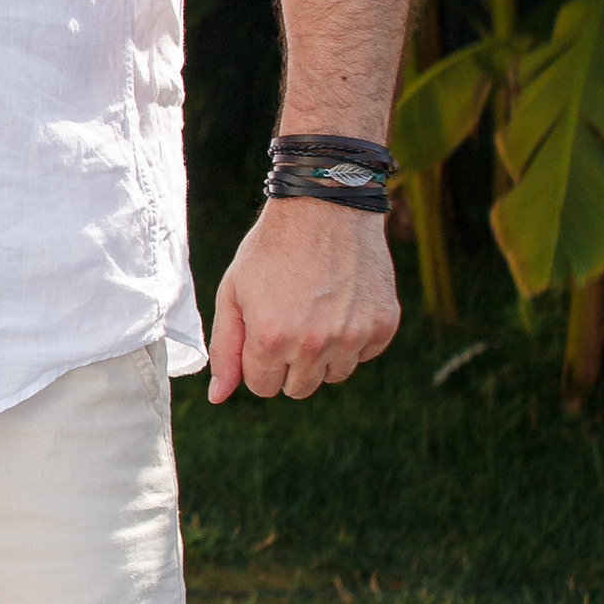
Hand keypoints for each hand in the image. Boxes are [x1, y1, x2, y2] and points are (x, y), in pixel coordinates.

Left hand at [207, 198, 399, 401]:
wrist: (325, 206)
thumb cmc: (272, 249)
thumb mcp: (233, 293)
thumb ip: (226, 349)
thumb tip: (219, 397)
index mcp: (271, 338)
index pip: (263, 387)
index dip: (259, 361)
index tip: (264, 331)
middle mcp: (314, 344)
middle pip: (298, 389)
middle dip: (289, 363)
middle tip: (290, 319)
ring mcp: (353, 336)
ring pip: (333, 375)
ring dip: (323, 354)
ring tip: (316, 309)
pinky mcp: (383, 326)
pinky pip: (364, 355)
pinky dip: (354, 338)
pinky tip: (343, 303)